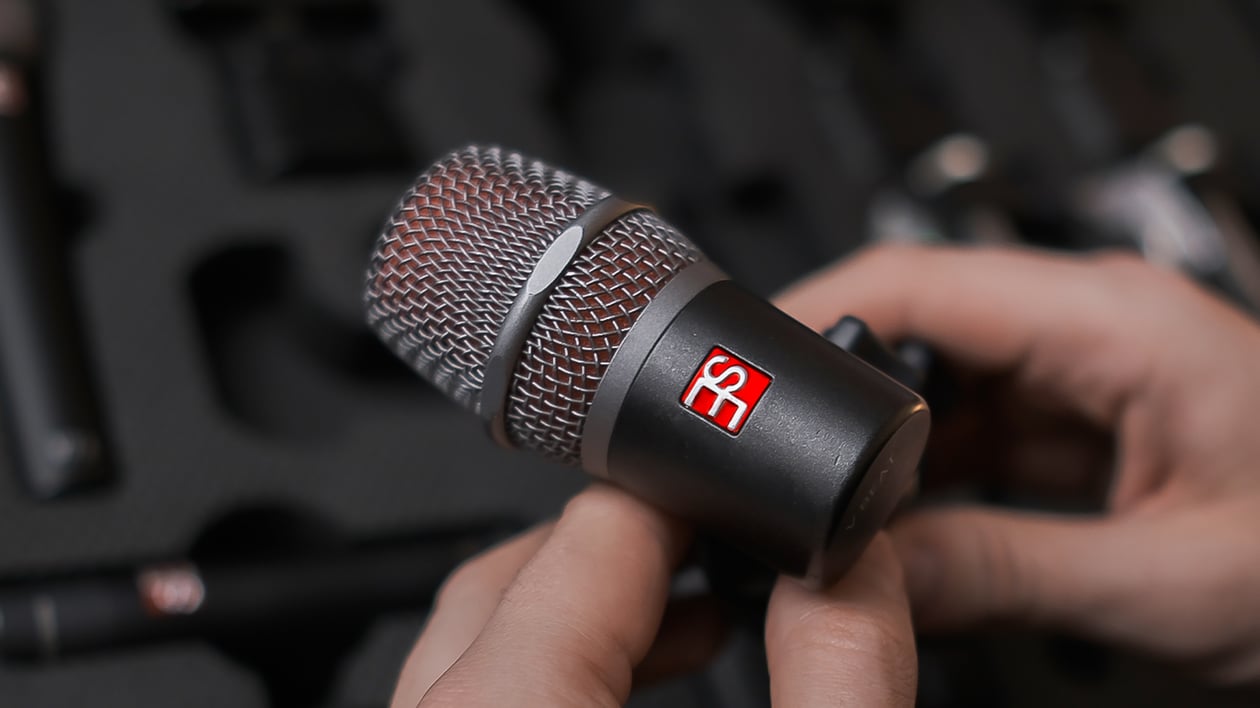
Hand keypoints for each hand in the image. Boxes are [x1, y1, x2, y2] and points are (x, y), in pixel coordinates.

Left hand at [390, 485, 916, 706]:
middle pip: (507, 577)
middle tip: (720, 546)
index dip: (681, 496)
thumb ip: (839, 671)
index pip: (586, 542)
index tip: (740, 492)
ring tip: (696, 617)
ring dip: (585, 608)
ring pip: (476, 643)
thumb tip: (856, 567)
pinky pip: (470, 700)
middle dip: (623, 544)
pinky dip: (550, 669)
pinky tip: (635, 685)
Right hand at [778, 244, 1259, 682]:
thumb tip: (864, 571)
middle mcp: (1092, 329)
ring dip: (889, 460)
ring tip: (851, 524)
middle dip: (844, 409)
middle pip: (915, 336)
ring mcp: (1086, 374)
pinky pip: (975, 437)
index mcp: (1114, 323)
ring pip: (938, 397)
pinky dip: (932, 485)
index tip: (743, 378)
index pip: (917, 280)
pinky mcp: (1083, 421)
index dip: (813, 319)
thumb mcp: (1166, 582)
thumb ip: (1001, 572)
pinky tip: (913, 535)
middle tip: (789, 482)